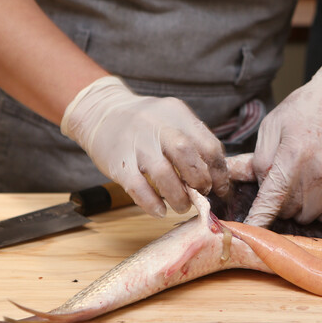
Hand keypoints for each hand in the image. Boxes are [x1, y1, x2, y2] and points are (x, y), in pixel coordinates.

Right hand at [61, 76, 228, 216]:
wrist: (102, 112)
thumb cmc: (145, 123)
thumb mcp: (172, 120)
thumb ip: (193, 141)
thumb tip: (217, 176)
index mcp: (178, 115)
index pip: (208, 145)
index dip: (219, 172)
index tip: (219, 188)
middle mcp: (158, 126)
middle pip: (187, 156)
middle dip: (200, 182)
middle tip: (201, 194)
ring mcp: (136, 144)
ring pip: (163, 174)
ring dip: (178, 197)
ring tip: (182, 205)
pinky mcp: (118, 162)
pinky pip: (138, 188)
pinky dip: (152, 203)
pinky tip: (160, 210)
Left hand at [245, 60, 321, 226]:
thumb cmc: (301, 112)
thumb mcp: (271, 127)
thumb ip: (260, 160)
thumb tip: (259, 189)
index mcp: (292, 156)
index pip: (272, 198)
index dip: (260, 219)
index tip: (251, 234)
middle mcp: (316, 172)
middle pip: (289, 210)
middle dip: (281, 202)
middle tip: (285, 181)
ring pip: (308, 216)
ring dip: (300, 207)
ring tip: (303, 181)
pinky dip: (320, 207)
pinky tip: (318, 186)